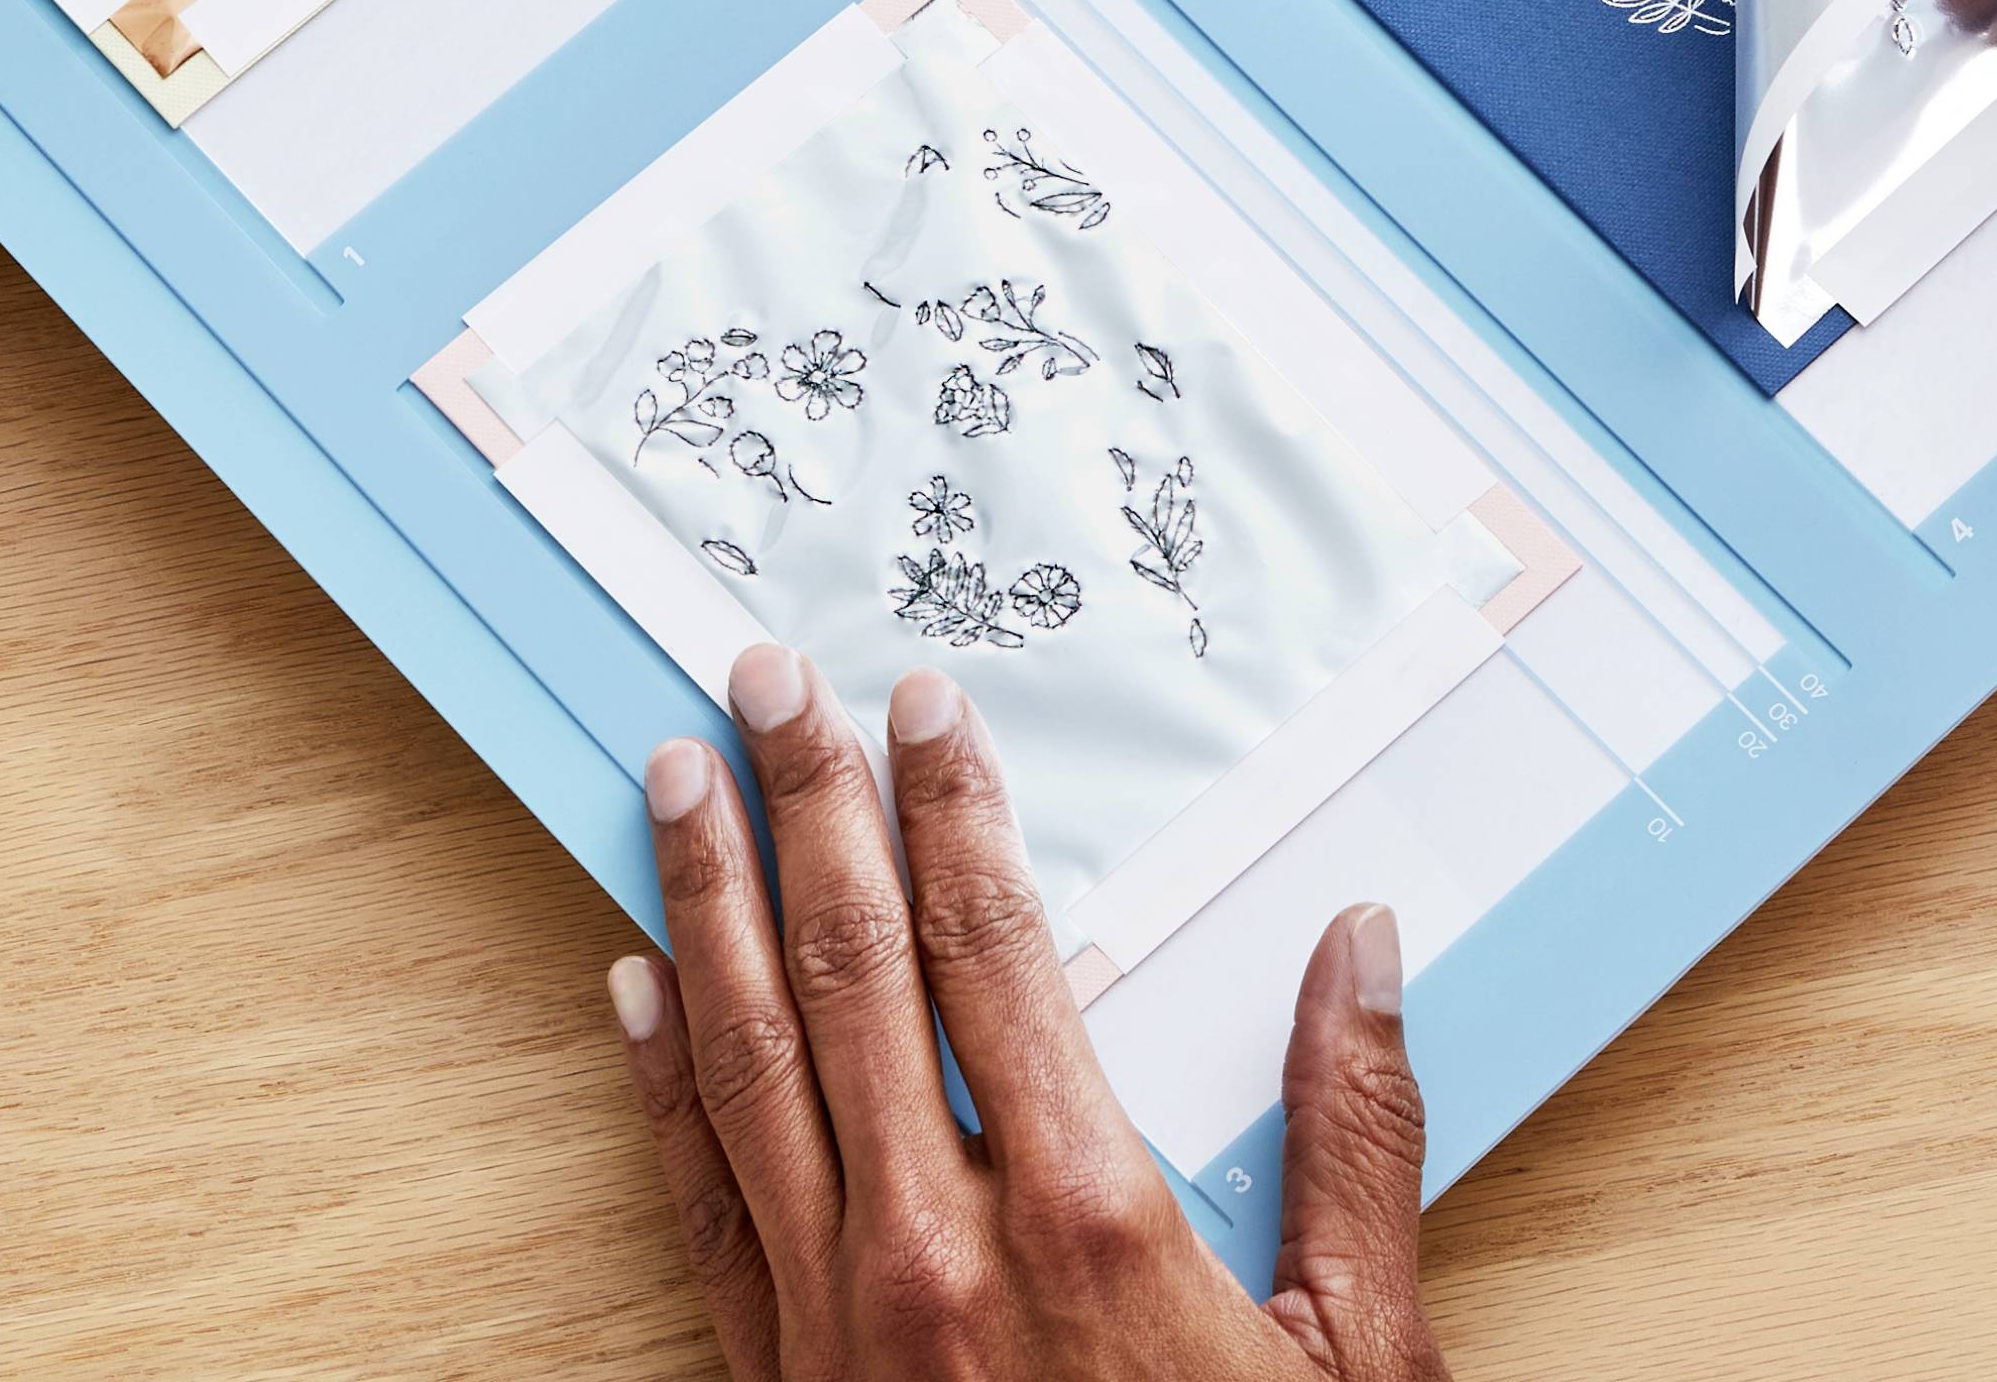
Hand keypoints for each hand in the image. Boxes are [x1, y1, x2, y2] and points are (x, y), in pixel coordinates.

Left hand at [604, 642, 1449, 1381]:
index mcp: (1089, 1215)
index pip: (993, 945)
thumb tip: (1364, 946)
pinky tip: (632, 984)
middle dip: (805, 805)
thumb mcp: (1361, 1365)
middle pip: (852, 965)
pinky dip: (658, 1083)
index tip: (918, 704)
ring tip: (677, 780)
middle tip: (765, 681)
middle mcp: (941, 1248)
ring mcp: (842, 1323)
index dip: (949, 806)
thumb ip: (1355, 1137)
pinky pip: (699, 1204)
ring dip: (706, 902)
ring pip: (750, 1057)